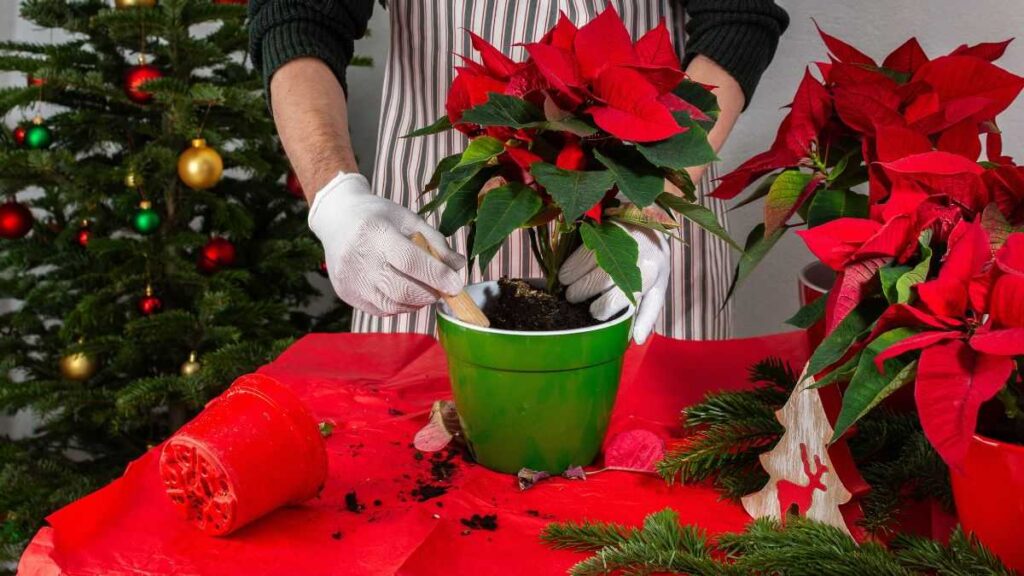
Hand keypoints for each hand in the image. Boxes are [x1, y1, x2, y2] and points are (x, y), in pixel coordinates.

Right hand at [309, 172, 466, 315]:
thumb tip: (458, 267)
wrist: (338, 219)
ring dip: (416, 302)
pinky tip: (403, 291)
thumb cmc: (380, 218)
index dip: (436, 275)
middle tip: (441, 289)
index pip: (410, 261)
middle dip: (429, 294)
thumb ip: (436, 243)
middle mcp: (359, 258)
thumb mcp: (410, 220)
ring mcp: (351, 279)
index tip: (456, 286)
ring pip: (393, 305)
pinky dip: (400, 305)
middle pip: (401, 289)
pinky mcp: (347, 294)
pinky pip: (381, 310)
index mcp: (376, 232)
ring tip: (423, 288)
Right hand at [558, 224, 669, 344]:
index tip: (594, 311)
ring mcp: (615, 243)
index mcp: (648, 276)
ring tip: (569, 289)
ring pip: (583, 269)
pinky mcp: (602, 232)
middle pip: (595, 284)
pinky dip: (568, 268)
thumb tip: (637, 339)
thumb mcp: (657, 287)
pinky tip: (567, 274)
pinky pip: (577, 255)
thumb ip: (648, 313)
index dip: (600, 310)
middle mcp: (632, 258)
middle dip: (580, 296)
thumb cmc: (653, 261)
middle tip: (575, 299)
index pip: (615, 301)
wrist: (650, 219)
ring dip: (571, 283)